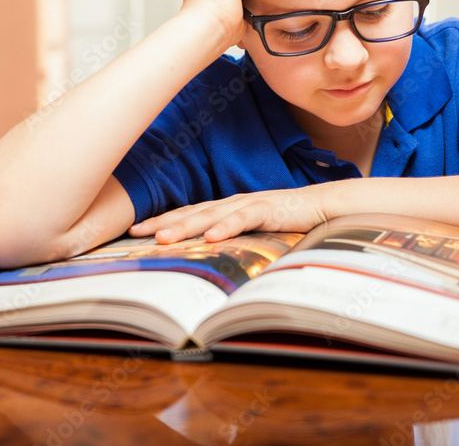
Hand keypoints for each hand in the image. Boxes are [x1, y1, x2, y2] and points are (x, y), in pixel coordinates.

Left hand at [128, 187, 328, 243]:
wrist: (324, 207)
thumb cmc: (288, 219)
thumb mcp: (254, 230)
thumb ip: (233, 237)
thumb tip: (208, 255)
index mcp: (227, 208)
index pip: (188, 213)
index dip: (161, 220)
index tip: (135, 230)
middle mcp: (233, 202)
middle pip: (191, 212)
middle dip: (163, 222)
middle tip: (136, 232)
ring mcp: (249, 204)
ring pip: (211, 215)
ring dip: (186, 226)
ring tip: (164, 238)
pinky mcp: (269, 209)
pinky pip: (244, 218)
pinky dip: (226, 226)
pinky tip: (211, 236)